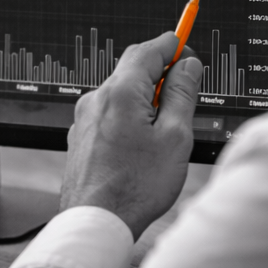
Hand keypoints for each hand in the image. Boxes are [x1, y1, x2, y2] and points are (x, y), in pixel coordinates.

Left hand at [60, 32, 202, 238]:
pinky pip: (108, 114)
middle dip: (160, 72)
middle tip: (185, 86)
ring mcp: (84, 119)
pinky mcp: (81, 138)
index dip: (172, 45)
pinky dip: (128, 116)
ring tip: (165, 128)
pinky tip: (142, 143)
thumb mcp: (174, 137)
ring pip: (120, 94)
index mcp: (120, 93)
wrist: (96, 222)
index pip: (148, 50)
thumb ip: (182, 95)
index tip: (187, 47)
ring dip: (144, 98)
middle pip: (131, 69)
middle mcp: (96, 100)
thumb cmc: (135, 187)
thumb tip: (187, 67)